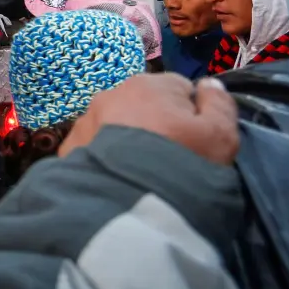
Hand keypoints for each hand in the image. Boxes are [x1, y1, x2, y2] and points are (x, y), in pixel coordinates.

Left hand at [59, 74, 238, 165]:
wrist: (127, 204)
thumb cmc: (181, 164)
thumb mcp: (220, 137)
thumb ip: (220, 105)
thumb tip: (208, 84)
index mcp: (151, 85)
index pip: (179, 88)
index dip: (191, 115)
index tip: (194, 142)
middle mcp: (113, 93)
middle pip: (144, 105)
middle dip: (155, 125)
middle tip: (166, 159)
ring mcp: (86, 119)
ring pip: (114, 124)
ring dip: (125, 140)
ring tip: (138, 171)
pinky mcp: (68, 147)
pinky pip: (93, 147)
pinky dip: (104, 158)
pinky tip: (115, 179)